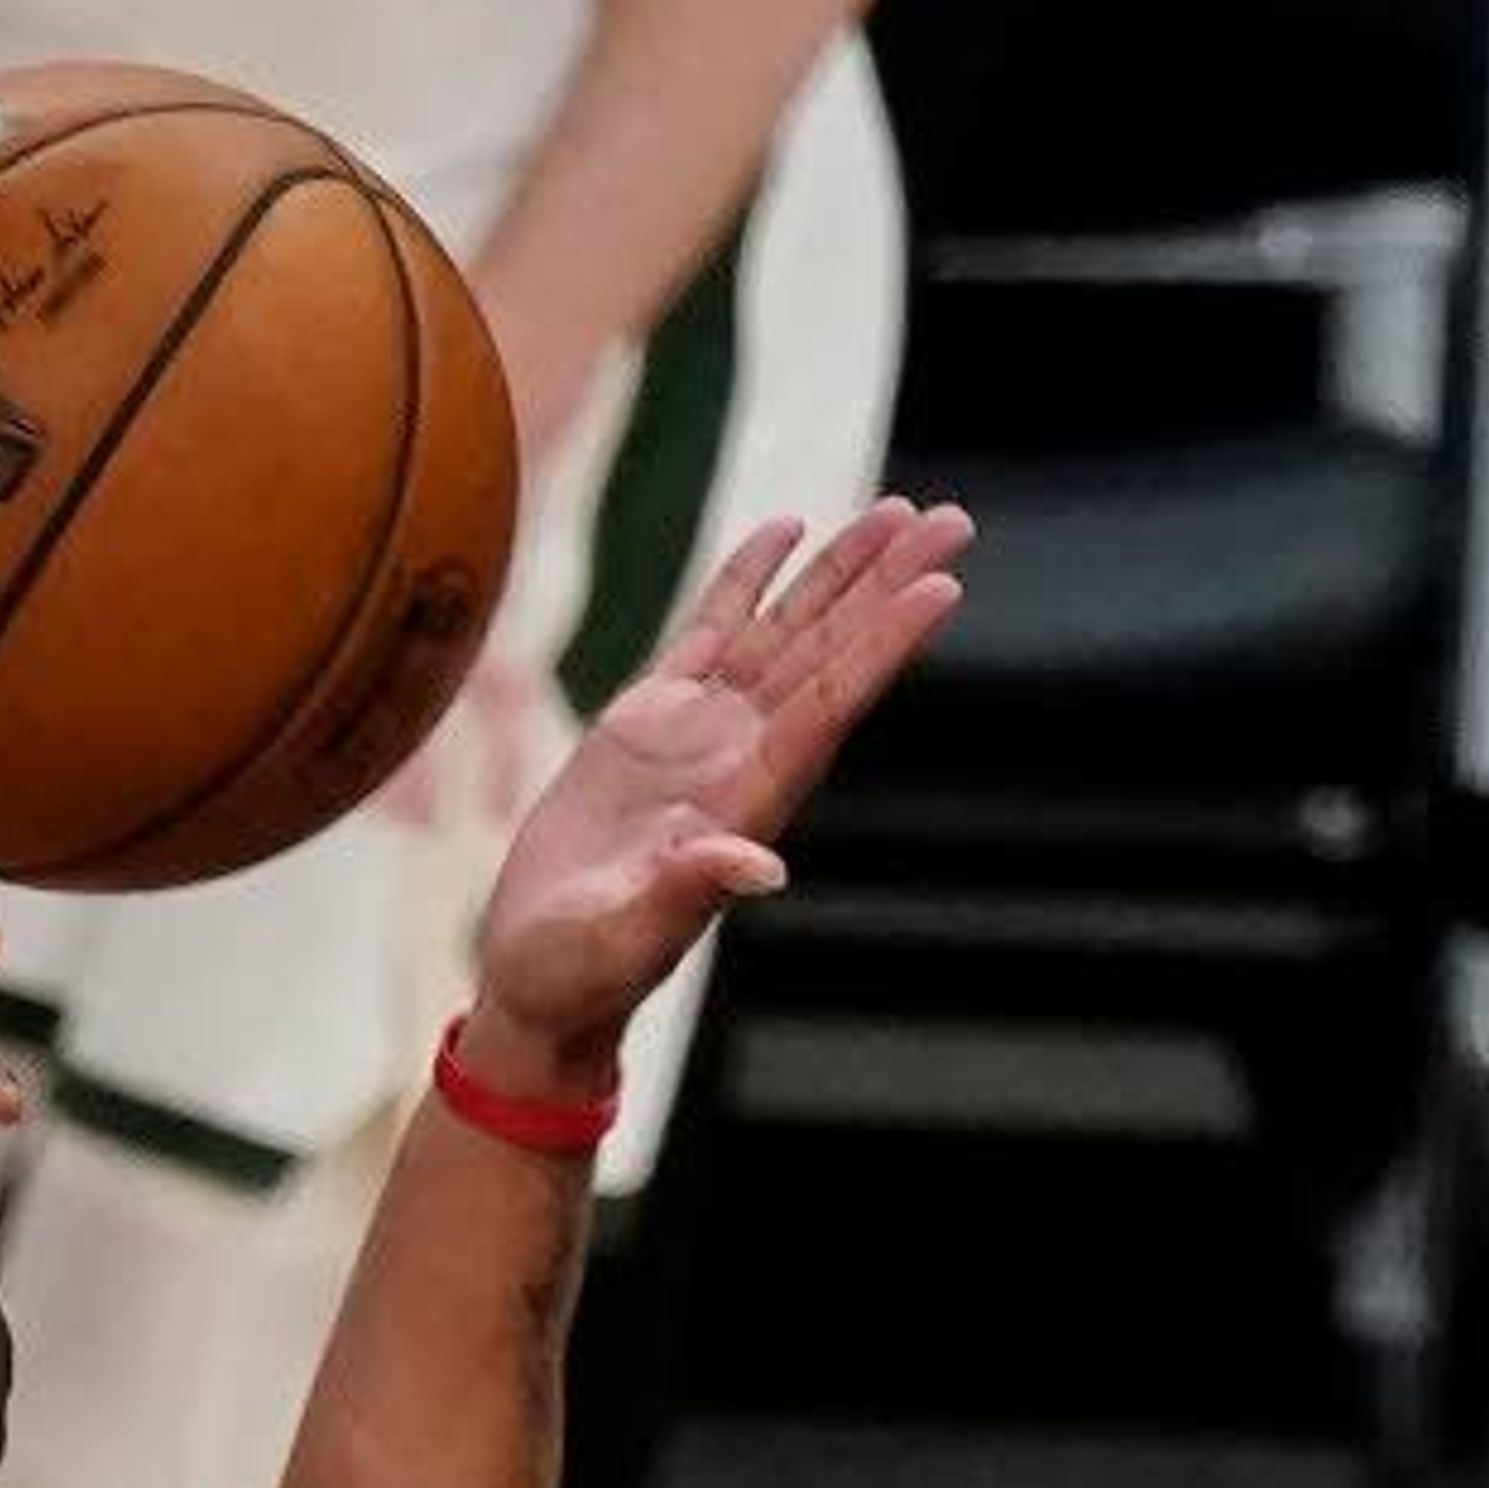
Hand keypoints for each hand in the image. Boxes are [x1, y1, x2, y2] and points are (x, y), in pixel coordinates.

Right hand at [463, 494, 967, 1087]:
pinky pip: (710, 632)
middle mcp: (738, 759)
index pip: (828, 706)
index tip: (940, 584)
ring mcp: (699, 736)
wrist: (539, 975)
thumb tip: (760, 866)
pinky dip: (747, 580)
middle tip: (949, 518)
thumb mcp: (623, 941)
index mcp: (745, 804)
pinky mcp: (649, 723)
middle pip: (826, 653)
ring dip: (838, 573)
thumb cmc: (579, 973)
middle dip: (885, 584)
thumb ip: (688, 895)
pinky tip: (784, 532)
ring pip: (784, 633)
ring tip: (898, 512)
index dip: (882, 644)